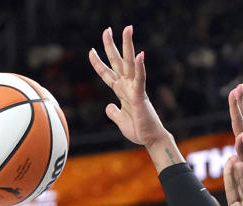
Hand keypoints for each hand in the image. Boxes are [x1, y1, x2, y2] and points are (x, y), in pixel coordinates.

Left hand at [90, 26, 167, 148]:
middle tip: (107, 29)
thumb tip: (108, 107)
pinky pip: (140, 79)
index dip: (98, 63)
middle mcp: (128, 86)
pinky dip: (140, 67)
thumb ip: (113, 113)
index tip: (90, 51)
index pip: (107, 74)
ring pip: (130, 63)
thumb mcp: (120, 121)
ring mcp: (134, 89)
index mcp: (121, 92)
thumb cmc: (139, 130)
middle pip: (117, 62)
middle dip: (111, 45)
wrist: (151, 139)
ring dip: (128, 46)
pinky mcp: (140, 96)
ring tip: (127, 29)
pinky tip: (140, 55)